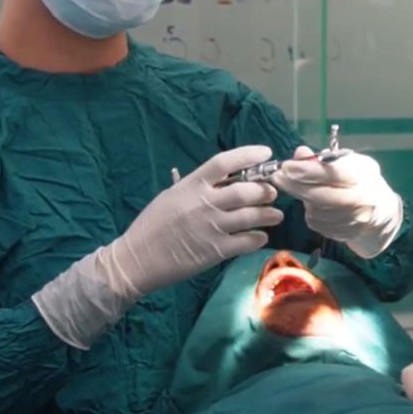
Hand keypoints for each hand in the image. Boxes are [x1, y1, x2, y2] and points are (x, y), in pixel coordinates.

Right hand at [33, 145, 283, 348]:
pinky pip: (245, 241)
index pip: (224, 162)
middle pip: (245, 190)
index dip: (248, 155)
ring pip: (251, 216)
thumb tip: (224, 179)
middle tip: (272, 192)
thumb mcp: (171, 196)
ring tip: (276, 215)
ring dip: (268, 214)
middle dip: (265, 190)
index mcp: (191, 185)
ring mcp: (211, 227)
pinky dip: (258, 238)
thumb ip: (197, 187)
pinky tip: (261, 236)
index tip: (266, 153)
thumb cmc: (152, 225)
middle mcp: (204, 203)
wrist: (136, 260)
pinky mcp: (215, 251)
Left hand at [271, 147, 402, 258]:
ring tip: (297, 187)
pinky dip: (309, 211)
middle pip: (322, 196)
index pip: (335, 174)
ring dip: (302, 198)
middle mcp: (360, 201)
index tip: (288, 166)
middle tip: (277, 177)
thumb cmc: (363, 181)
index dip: (309, 171)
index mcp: (364, 177)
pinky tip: (312, 203)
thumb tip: (300, 153)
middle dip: (296, 186)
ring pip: (316, 210)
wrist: (382, 215)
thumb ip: (326, 158)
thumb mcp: (351, 162)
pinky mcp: (343, 234)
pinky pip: (317, 222)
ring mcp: (352, 221)